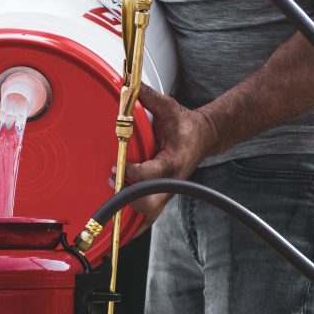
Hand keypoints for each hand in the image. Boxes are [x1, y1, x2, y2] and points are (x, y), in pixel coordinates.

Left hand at [117, 83, 219, 232]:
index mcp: (173, 160)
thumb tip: (129, 84)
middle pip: (150, 204)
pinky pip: (149, 217)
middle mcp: (172, 180)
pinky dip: (135, 225)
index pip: (152, 174)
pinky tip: (120, 230)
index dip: (133, 173)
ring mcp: (169, 192)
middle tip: (113, 183)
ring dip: (129, 215)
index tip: (116, 167)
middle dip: (128, 198)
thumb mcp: (168, 107)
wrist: (204, 138)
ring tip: (110, 207)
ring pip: (149, 215)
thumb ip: (148, 98)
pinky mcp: (164, 197)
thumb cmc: (185, 125)